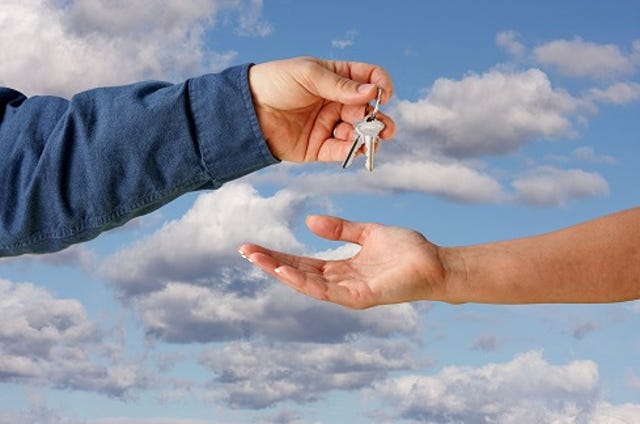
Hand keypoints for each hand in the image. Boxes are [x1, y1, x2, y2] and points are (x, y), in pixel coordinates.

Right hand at [238, 215, 445, 308]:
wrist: (437, 263)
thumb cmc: (407, 251)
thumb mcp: (367, 232)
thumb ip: (340, 229)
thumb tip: (309, 220)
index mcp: (341, 268)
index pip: (302, 262)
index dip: (277, 253)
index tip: (254, 246)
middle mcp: (341, 283)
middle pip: (298, 273)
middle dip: (271, 263)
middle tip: (244, 251)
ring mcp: (349, 292)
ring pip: (307, 284)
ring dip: (281, 272)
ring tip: (258, 259)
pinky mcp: (360, 297)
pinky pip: (327, 291)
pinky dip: (304, 282)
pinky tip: (286, 271)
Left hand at [248, 57, 395, 161]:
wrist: (247, 109)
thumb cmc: (275, 83)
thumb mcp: (308, 74)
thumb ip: (340, 85)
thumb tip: (371, 92)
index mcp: (336, 78)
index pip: (368, 79)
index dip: (380, 85)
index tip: (384, 94)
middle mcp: (336, 102)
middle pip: (367, 110)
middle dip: (379, 119)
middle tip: (383, 126)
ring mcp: (328, 125)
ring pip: (358, 133)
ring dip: (368, 136)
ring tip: (371, 138)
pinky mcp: (318, 147)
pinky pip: (341, 151)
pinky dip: (352, 151)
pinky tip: (357, 148)